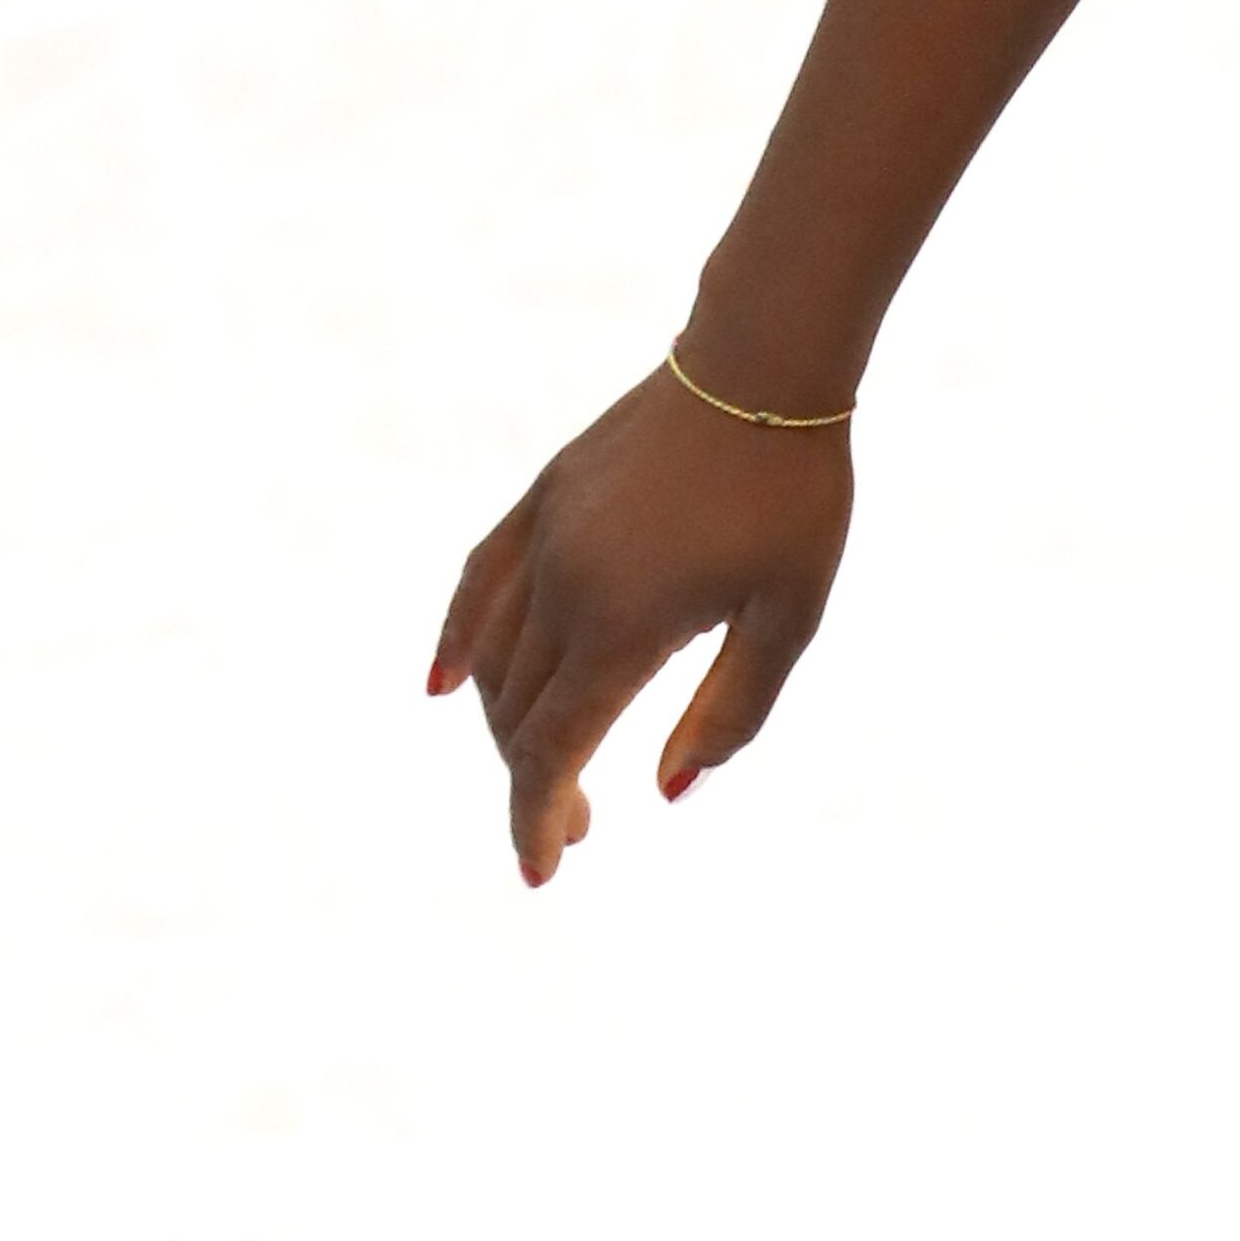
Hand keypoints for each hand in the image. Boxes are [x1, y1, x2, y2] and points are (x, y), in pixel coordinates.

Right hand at [429, 369, 853, 886]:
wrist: (763, 366)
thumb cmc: (793, 498)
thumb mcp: (788, 618)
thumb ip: (729, 712)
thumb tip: (664, 792)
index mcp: (622, 624)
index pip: (553, 749)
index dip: (537, 818)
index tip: (542, 873)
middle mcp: (563, 584)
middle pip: (518, 713)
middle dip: (536, 782)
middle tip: (578, 829)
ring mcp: (543, 536)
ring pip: (492, 658)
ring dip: (507, 725)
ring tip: (547, 768)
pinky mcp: (541, 499)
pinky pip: (478, 585)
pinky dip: (458, 642)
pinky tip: (446, 686)